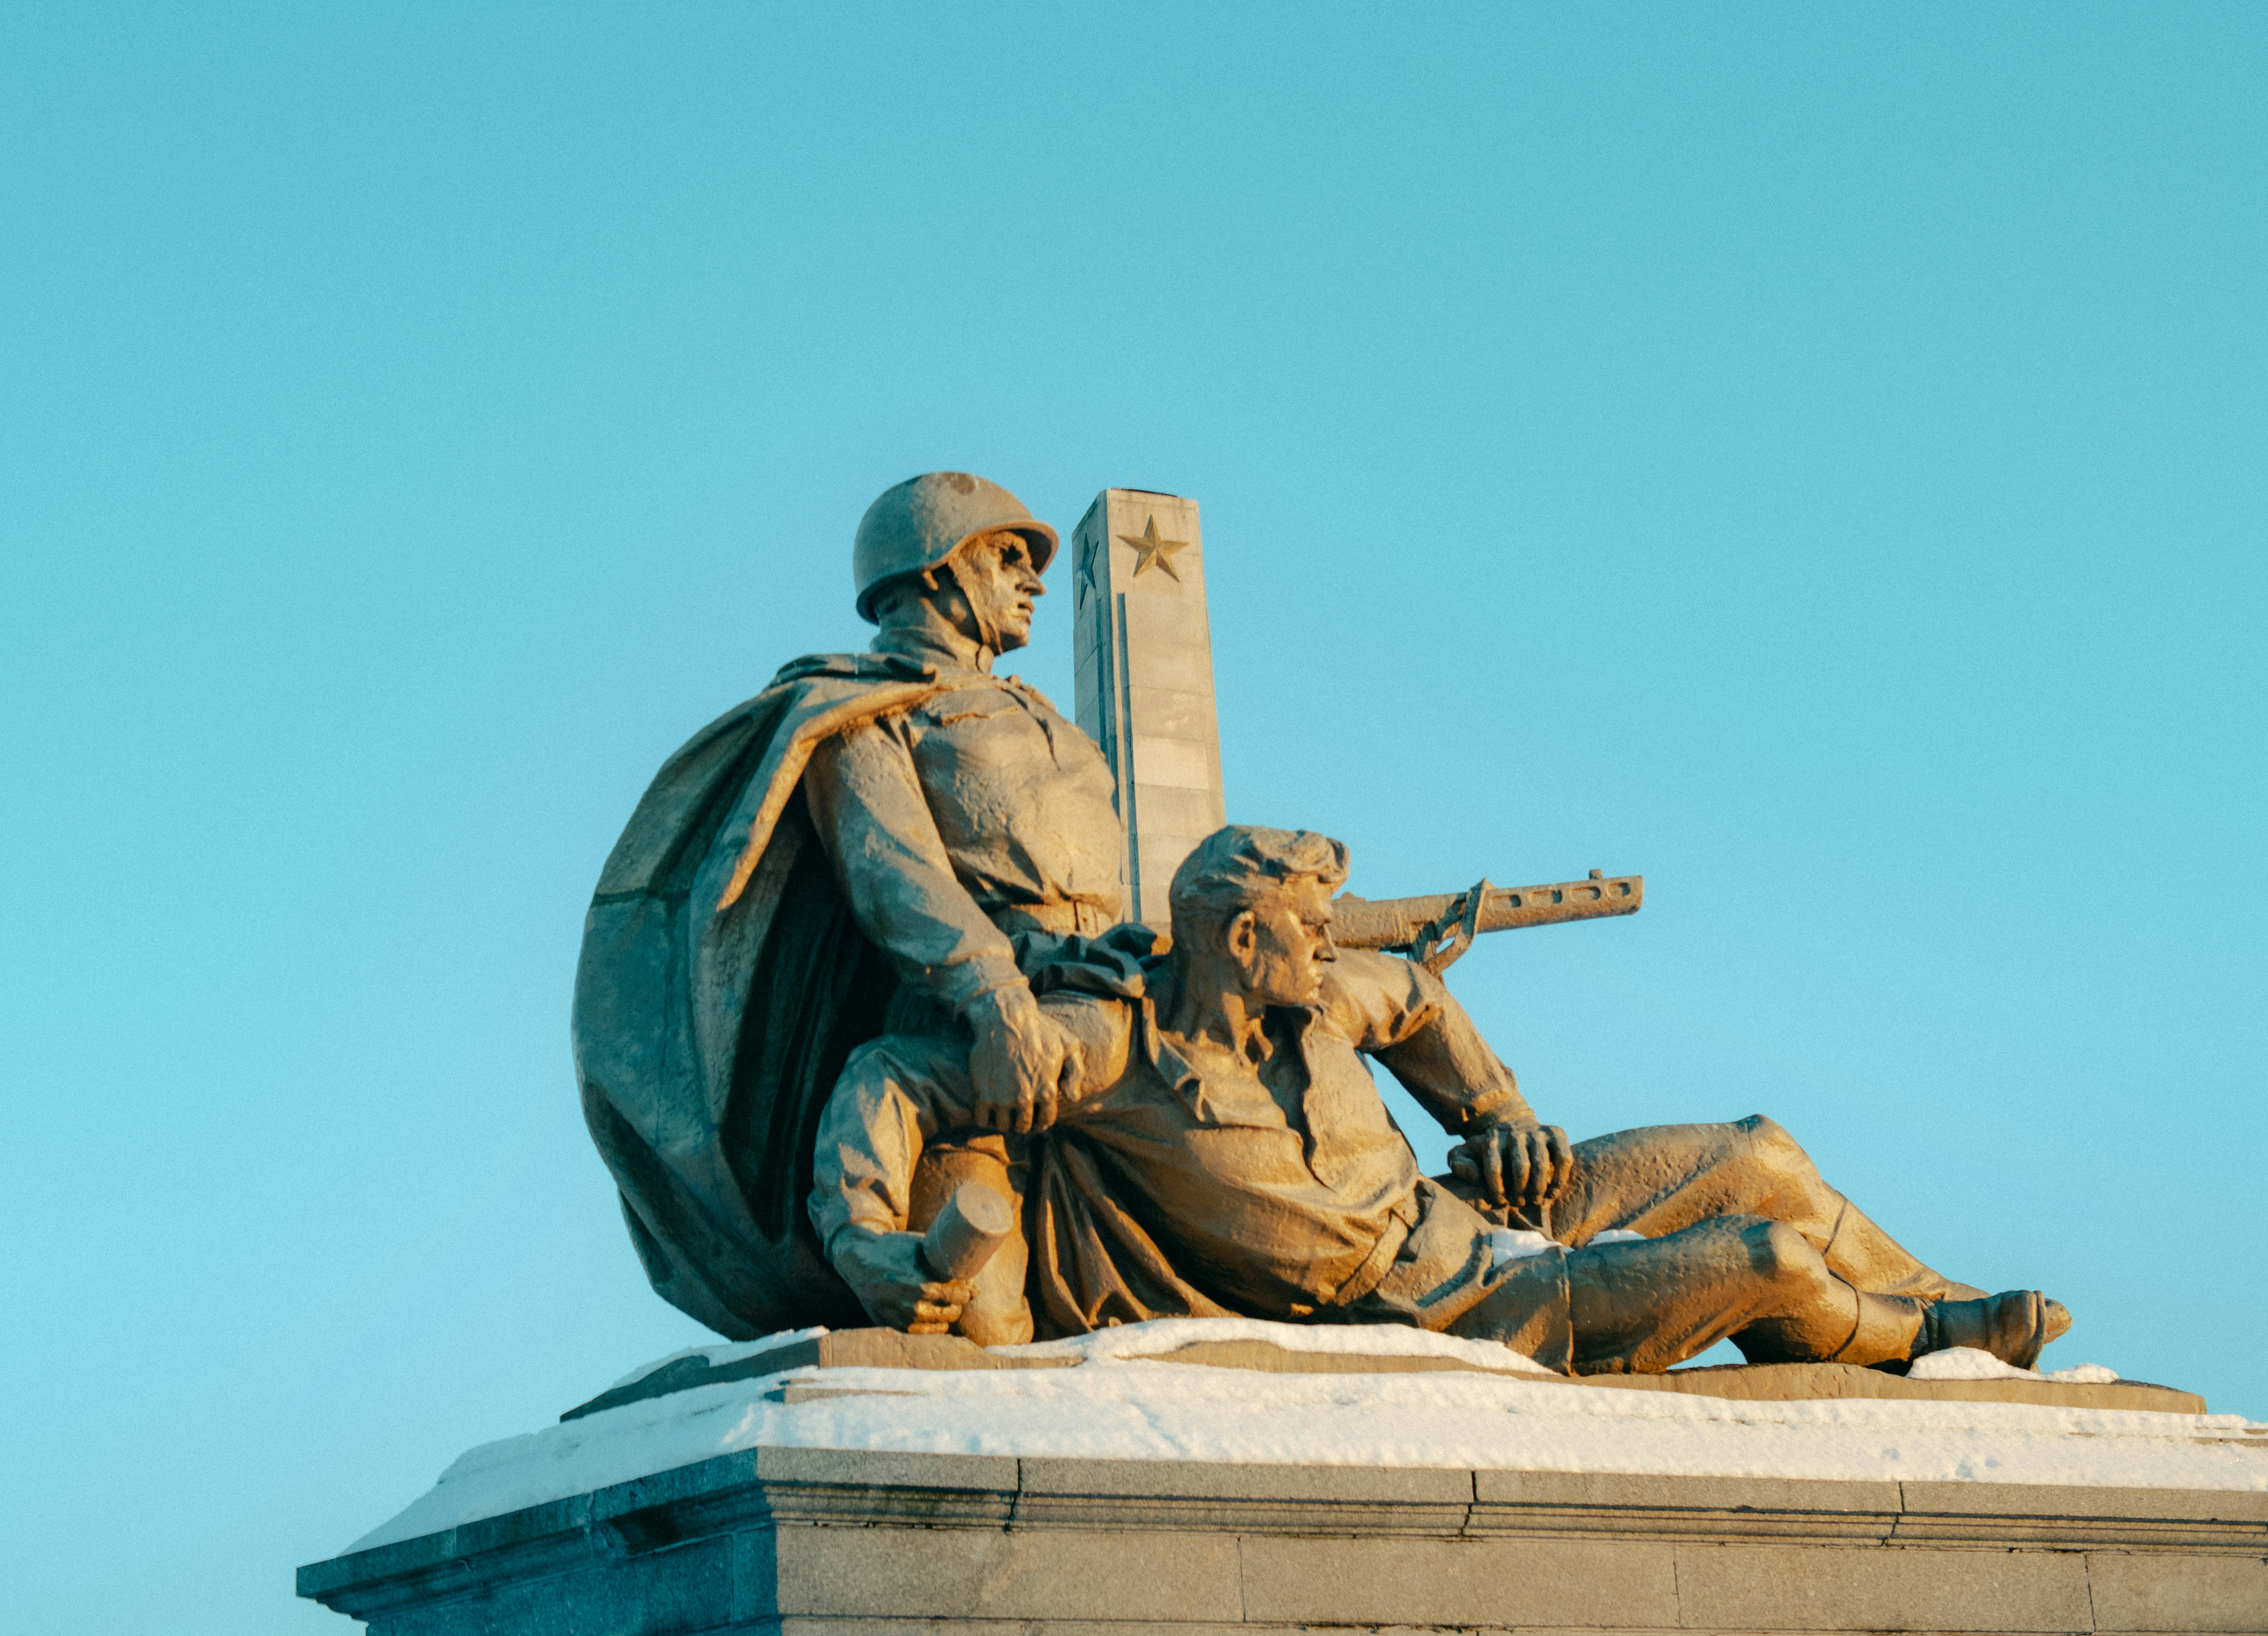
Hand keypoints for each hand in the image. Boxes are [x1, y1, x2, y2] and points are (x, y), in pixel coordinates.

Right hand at [831, 1227, 975, 1333]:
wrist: (860, 1261)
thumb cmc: (896, 1250)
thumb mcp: (924, 1250)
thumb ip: (950, 1268)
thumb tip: (976, 1290)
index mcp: (927, 1284)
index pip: (963, 1295)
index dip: (965, 1288)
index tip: (961, 1283)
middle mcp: (916, 1305)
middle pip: (954, 1311)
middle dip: (956, 1302)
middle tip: (952, 1293)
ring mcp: (905, 1319)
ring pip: (941, 1325)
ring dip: (945, 1314)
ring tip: (939, 1302)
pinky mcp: (896, 1326)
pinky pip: (925, 1332)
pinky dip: (931, 1324)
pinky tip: (929, 1312)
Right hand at [967, 983, 1080, 1133]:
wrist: (1004, 1020)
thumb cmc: (1038, 1030)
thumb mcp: (1067, 1045)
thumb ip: (1075, 1072)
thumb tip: (1073, 1098)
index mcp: (1047, 1091)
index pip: (1045, 1120)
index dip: (1040, 1121)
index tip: (1034, 1118)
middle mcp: (1026, 1099)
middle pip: (1023, 1126)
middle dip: (1022, 1123)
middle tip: (1016, 1116)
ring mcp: (1003, 1098)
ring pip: (1003, 1126)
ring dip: (1003, 1122)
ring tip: (1002, 1114)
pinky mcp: (982, 1094)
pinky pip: (982, 1119)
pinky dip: (985, 1119)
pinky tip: (987, 1111)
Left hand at [1450, 1122, 1572, 1212]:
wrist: (1514, 1127)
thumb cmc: (1490, 1150)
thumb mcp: (1467, 1152)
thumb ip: (1458, 1162)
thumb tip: (1473, 1175)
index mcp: (1493, 1138)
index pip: (1493, 1166)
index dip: (1497, 1189)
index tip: (1500, 1202)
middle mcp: (1515, 1132)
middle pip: (1520, 1166)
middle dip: (1520, 1191)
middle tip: (1519, 1203)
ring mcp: (1537, 1131)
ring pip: (1542, 1163)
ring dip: (1539, 1188)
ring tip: (1535, 1201)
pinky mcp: (1557, 1133)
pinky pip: (1563, 1158)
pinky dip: (1559, 1179)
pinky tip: (1551, 1193)